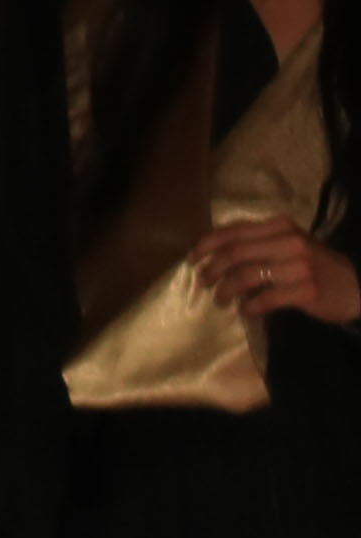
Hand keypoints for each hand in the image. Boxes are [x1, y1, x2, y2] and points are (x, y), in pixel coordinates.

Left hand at [191, 219, 360, 329]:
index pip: (234, 230)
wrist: (352, 284)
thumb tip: (213, 256)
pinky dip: (249, 307)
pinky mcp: (306, 290)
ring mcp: (299, 265)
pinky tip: (246, 311)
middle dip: (212, 270)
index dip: (207, 244)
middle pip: (235, 253)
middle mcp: (289, 241)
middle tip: (205, 284)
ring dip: (226, 290)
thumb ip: (255, 245)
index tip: (192, 259)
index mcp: (280, 226)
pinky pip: (265, 299)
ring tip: (221, 301)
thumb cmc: (311, 266)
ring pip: (246, 275)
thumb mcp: (285, 245)